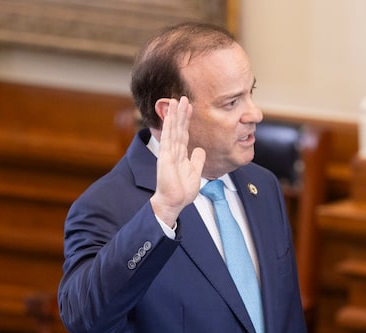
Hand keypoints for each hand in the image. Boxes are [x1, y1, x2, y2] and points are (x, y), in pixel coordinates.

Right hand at [150, 96, 205, 227]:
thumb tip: (200, 150)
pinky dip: (168, 126)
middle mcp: (173, 151)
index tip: (190, 108)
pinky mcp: (165, 157)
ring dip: (174, 115)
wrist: (174, 202)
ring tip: (177, 100)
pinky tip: (170, 115)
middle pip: (178, 128)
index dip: (186, 120)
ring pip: (172, 130)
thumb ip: (197, 160)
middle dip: (181, 113)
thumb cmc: (182, 191)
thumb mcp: (195, 173)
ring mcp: (168, 153)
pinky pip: (167, 138)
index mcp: (180, 155)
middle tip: (184, 98)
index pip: (184, 133)